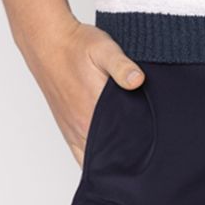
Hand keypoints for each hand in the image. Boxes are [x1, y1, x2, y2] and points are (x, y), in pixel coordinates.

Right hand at [23, 15, 146, 166]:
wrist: (48, 42)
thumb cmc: (77, 46)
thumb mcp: (104, 48)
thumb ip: (122, 66)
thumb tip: (138, 80)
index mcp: (92, 113)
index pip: (121, 146)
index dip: (139, 154)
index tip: (156, 154)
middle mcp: (81, 128)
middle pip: (109, 158)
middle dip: (129, 162)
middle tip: (150, 159)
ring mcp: (72, 131)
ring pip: (94, 161)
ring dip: (111, 163)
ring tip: (132, 161)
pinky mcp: (66, 128)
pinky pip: (80, 155)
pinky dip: (94, 160)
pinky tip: (108, 158)